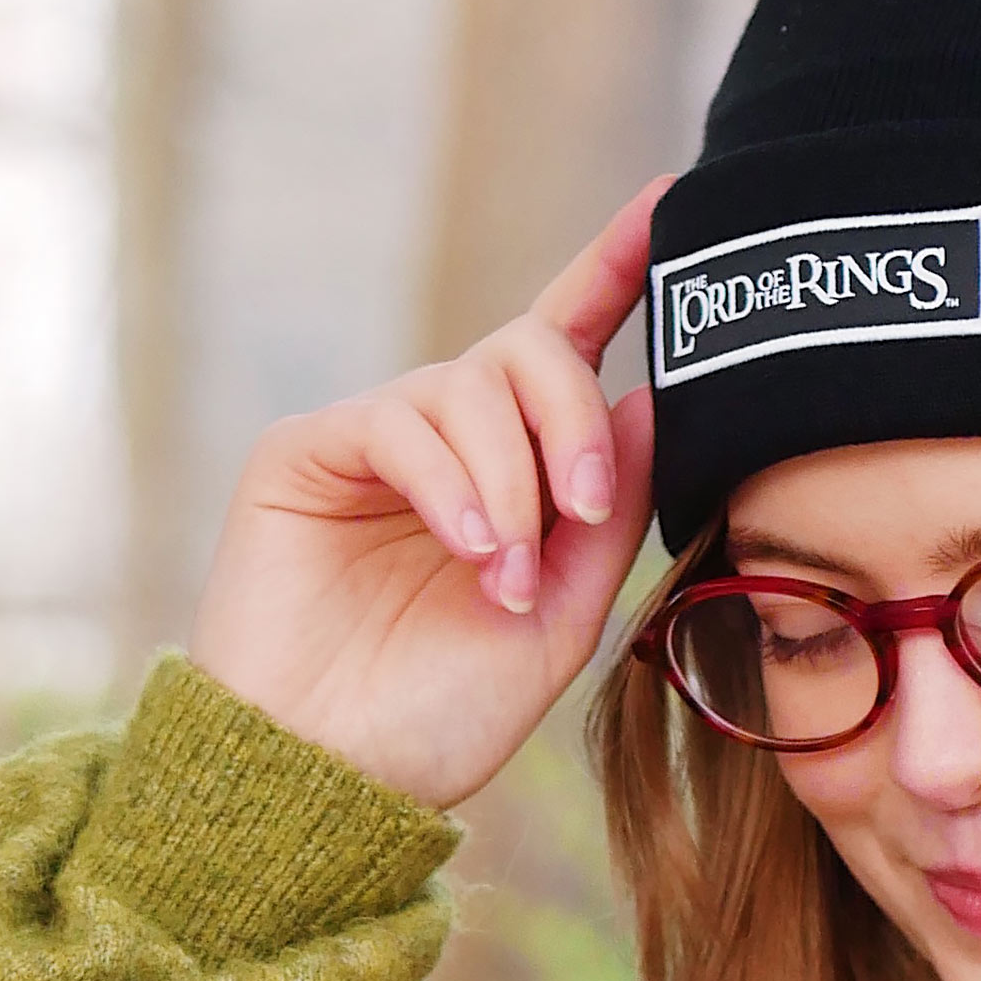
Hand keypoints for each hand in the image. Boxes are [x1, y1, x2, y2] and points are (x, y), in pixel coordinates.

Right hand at [187, 177, 668, 810]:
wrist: (338, 778)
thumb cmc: (444, 714)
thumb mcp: (564, 615)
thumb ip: (610, 509)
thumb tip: (655, 393)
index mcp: (518, 471)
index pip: (572, 344)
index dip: (617, 266)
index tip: (672, 202)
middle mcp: (450, 439)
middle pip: (532, 348)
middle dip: (572, 420)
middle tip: (585, 512)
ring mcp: (376, 438)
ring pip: (469, 382)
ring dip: (510, 481)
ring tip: (504, 578)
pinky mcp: (308, 449)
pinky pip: (402, 420)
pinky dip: (452, 484)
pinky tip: (470, 553)